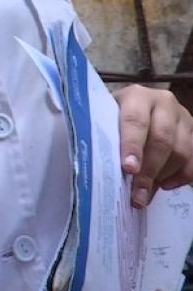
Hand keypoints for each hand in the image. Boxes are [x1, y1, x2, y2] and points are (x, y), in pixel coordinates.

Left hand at [115, 85, 192, 207]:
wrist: (137, 106)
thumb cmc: (115, 116)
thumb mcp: (107, 119)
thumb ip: (109, 139)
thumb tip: (108, 176)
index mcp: (137, 96)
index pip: (135, 121)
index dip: (132, 146)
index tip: (128, 169)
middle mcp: (163, 102)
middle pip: (161, 139)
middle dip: (149, 170)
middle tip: (137, 194)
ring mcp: (183, 117)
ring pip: (181, 151)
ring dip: (163, 176)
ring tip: (145, 193)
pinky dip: (181, 177)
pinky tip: (165, 185)